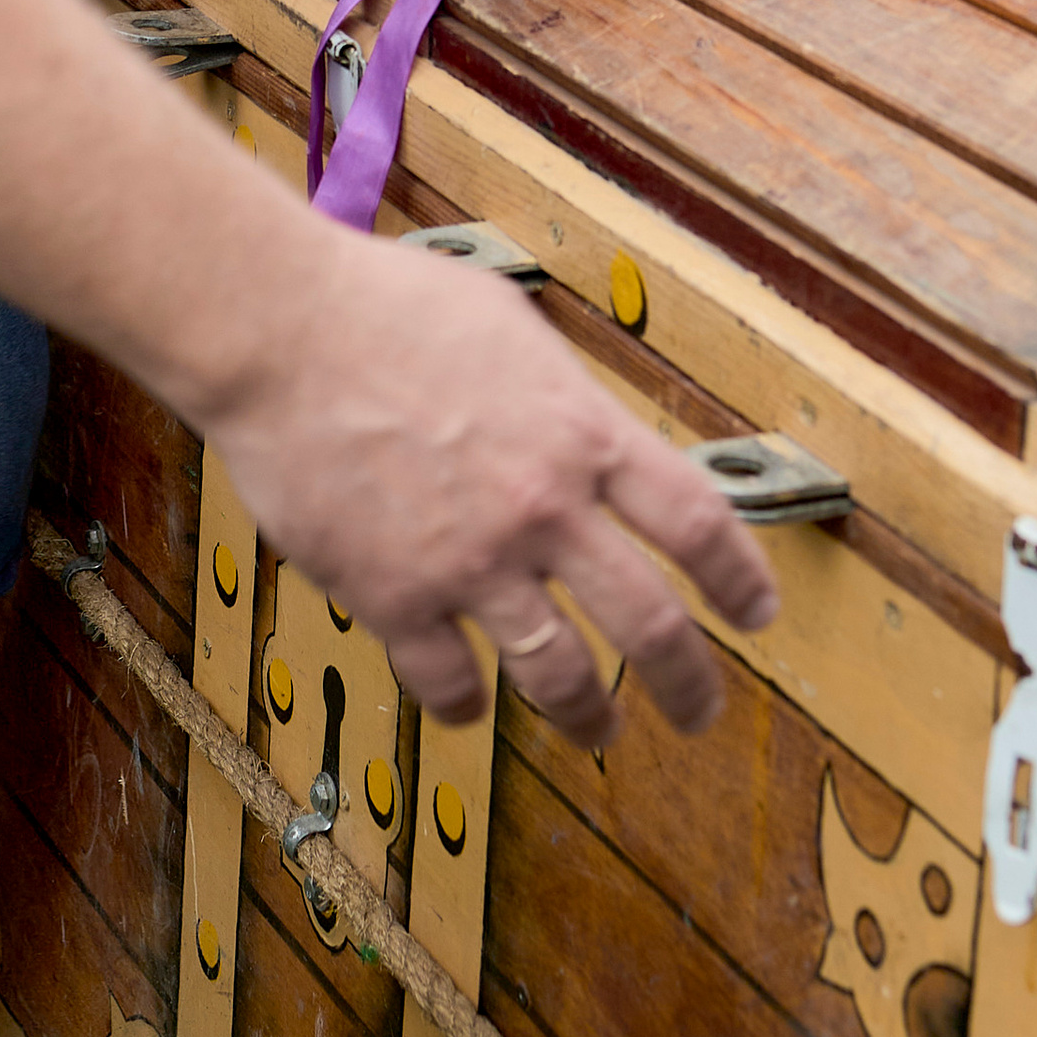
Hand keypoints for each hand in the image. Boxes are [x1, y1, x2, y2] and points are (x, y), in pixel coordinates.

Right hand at [210, 231, 775, 740]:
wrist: (281, 334)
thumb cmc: (385, 306)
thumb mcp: (507, 325)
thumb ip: (556, 394)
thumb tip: (581, 431)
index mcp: (579, 433)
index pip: (695, 521)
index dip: (739, 577)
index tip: (756, 613)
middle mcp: (542, 508)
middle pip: (651, 624)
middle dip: (689, 684)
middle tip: (698, 712)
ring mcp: (471, 562)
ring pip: (562, 676)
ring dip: (589, 715)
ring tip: (597, 731)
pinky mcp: (396, 599)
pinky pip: (450, 685)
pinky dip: (467, 705)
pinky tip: (469, 705)